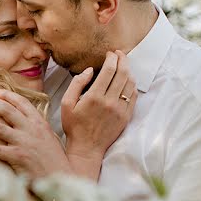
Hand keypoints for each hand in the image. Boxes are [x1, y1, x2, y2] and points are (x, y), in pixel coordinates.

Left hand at [0, 90, 71, 178]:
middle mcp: (32, 129)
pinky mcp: (18, 157)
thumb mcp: (50, 138)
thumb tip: (26, 121)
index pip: (22, 103)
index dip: (6, 95)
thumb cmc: (55, 161)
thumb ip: (38, 128)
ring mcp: (24, 142)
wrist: (62, 177)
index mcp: (40, 123)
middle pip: (7, 111)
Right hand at [61, 50, 136, 170]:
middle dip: (123, 59)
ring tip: (123, 65)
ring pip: (131, 83)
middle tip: (120, 54)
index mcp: (94, 97)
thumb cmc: (74, 125)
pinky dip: (132, 85)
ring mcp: (120, 109)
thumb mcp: (66, 103)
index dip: (112, 58)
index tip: (110, 53)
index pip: (109, 70)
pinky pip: (134, 95)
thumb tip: (90, 70)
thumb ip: (76, 84)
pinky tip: (127, 81)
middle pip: (123, 73)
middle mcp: (110, 101)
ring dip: (128, 71)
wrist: (87, 147)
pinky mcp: (126, 116)